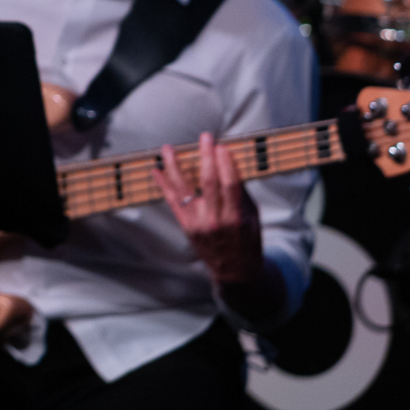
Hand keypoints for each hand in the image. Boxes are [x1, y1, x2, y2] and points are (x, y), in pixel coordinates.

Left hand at [153, 133, 263, 287]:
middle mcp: (214, 220)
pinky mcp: (185, 226)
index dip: (225, 164)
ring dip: (174, 166)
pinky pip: (171, 202)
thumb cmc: (247, 241)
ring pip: (183, 189)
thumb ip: (242, 194)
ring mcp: (197, 223)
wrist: (234, 271)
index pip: (230, 185)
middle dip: (206, 157)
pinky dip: (163, 184)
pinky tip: (156, 170)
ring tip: (168, 148)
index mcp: (235, 217)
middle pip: (208, 182)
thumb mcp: (253, 219)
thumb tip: (230, 165)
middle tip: (205, 137)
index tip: (221, 146)